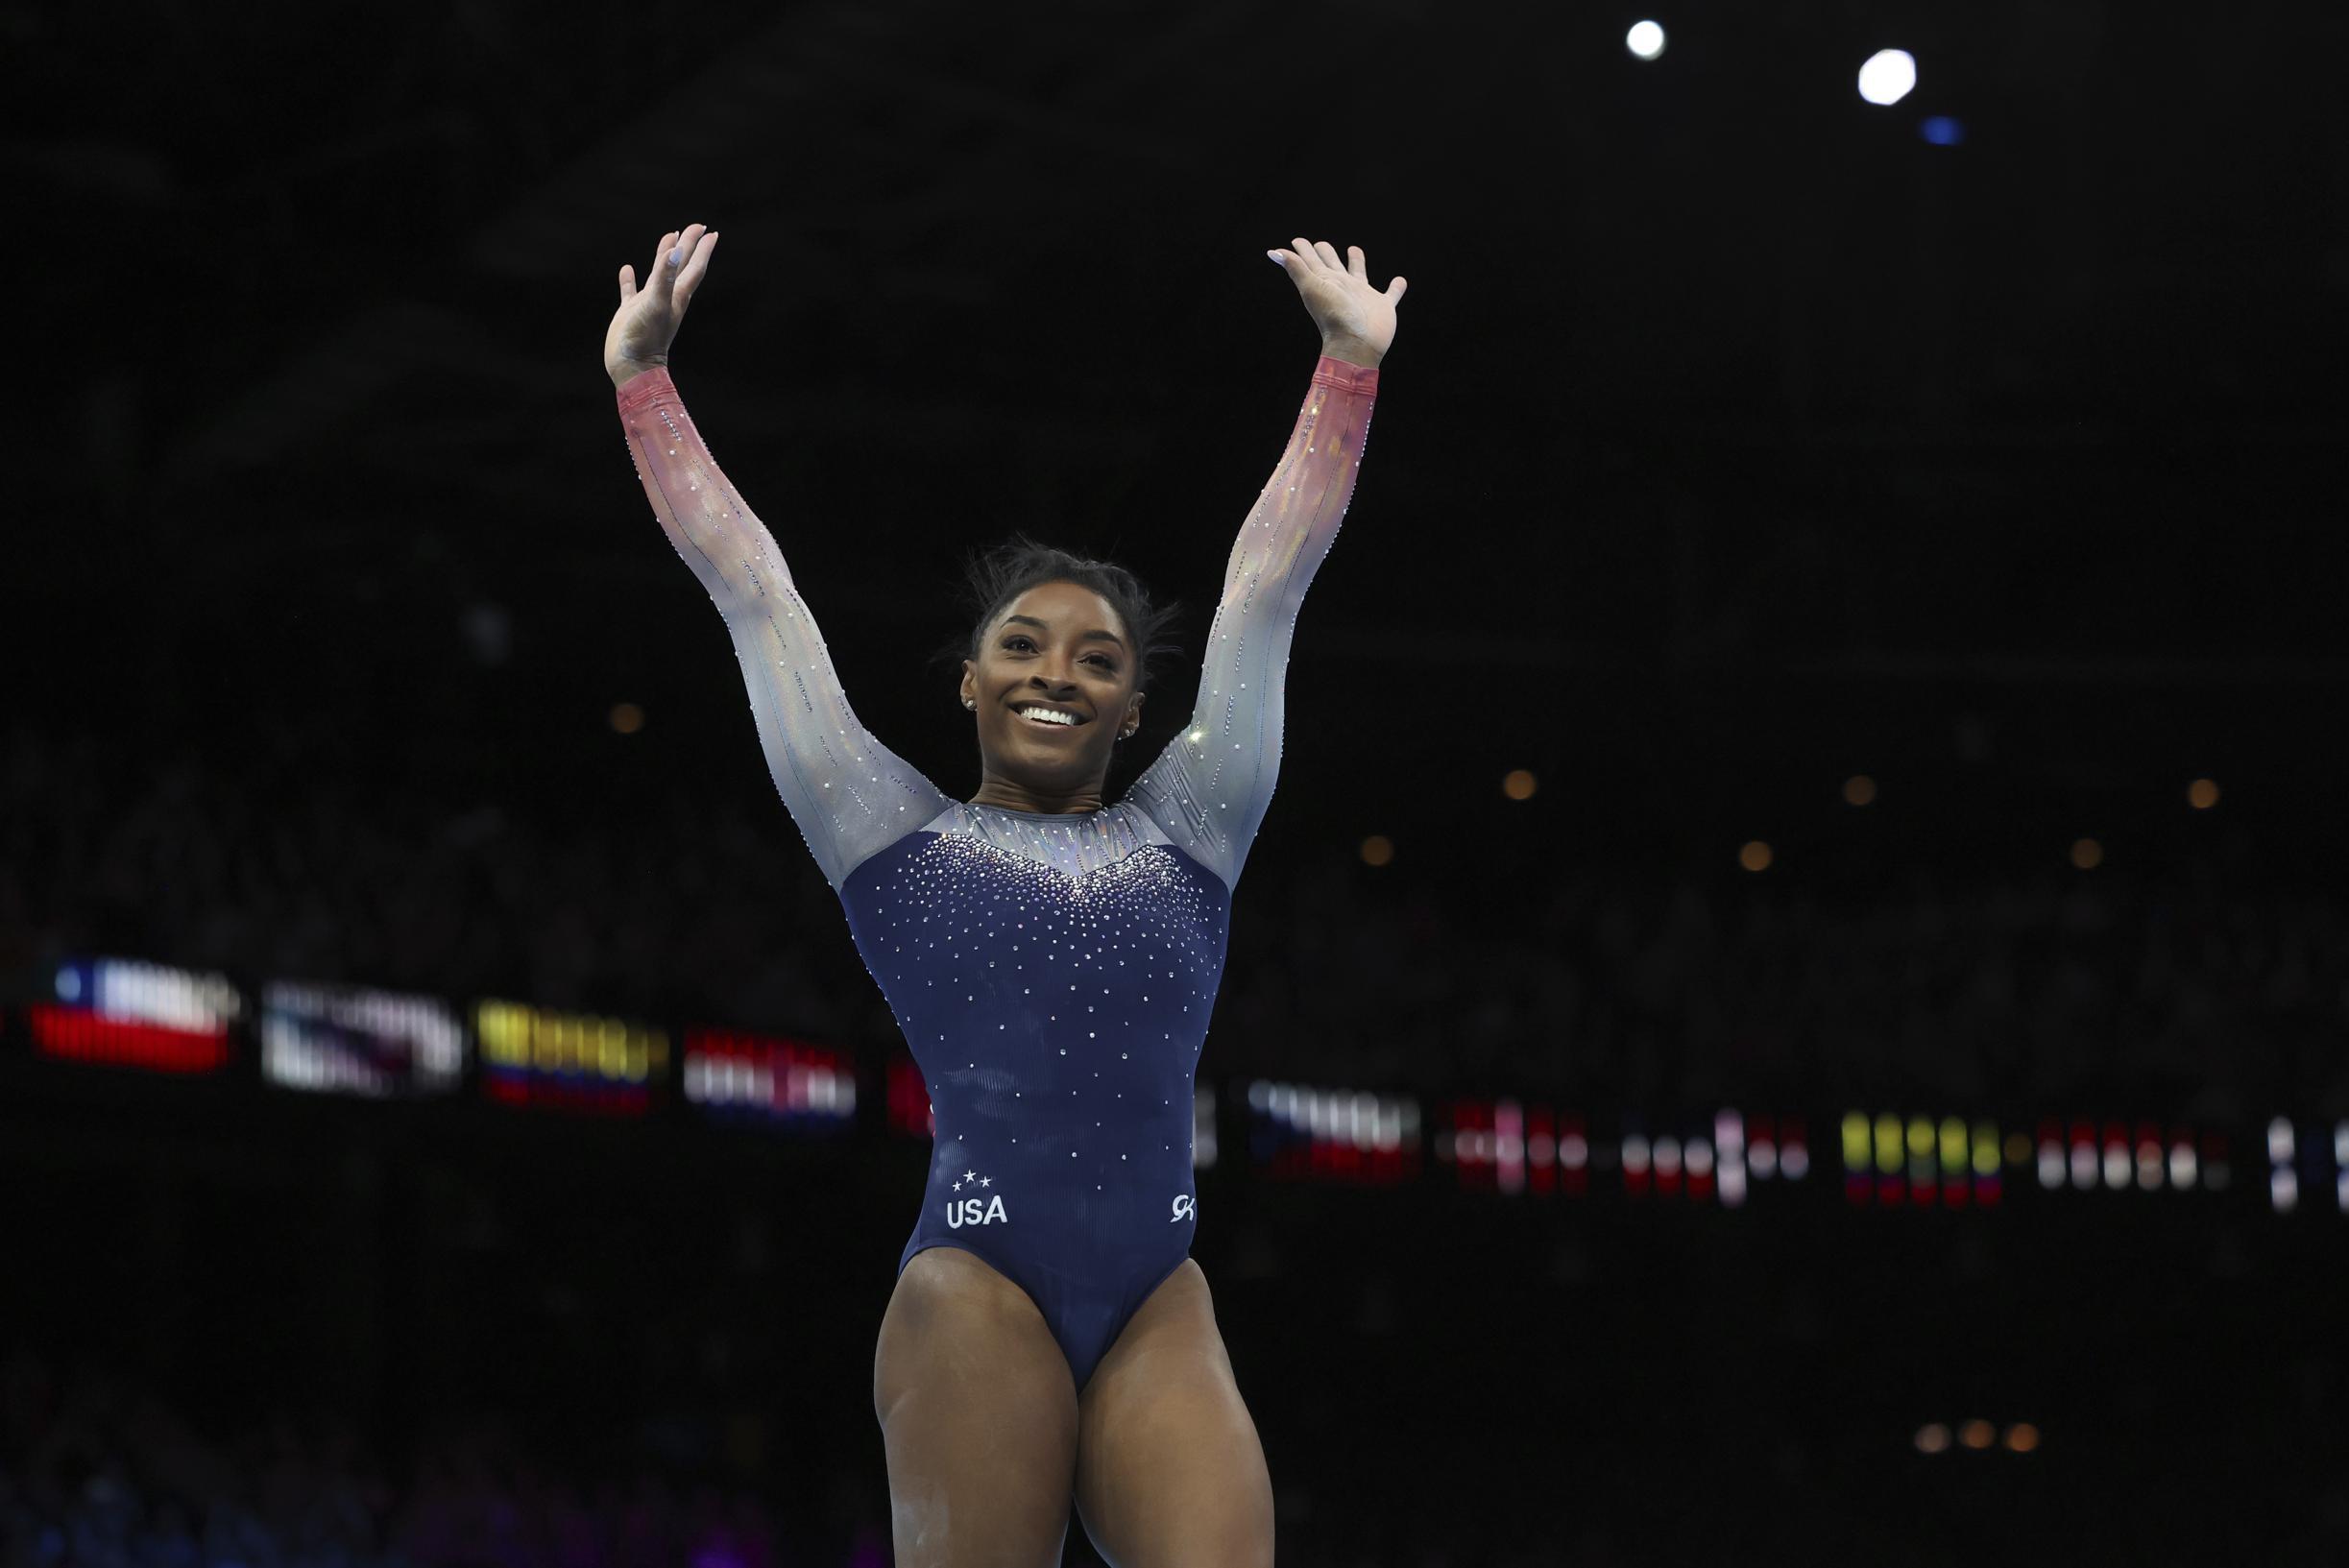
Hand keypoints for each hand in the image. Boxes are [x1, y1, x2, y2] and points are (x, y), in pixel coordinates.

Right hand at [606, 223, 719, 383]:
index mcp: (676, 295)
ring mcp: (648, 305)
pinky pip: (631, 291)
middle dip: (688, 245)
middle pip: (680, 266)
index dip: (701, 249)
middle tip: (696, 226)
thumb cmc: (646, 337)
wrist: (631, 367)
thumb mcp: (656, 303)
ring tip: (669, 237)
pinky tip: (628, 269)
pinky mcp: (631, 313)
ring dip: (664, 256)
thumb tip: (677, 250)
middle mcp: (665, 298)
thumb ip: (665, 276)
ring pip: (658, 274)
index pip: (693, 267)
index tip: (709, 231)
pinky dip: (630, 280)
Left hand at [1268, 237, 1406, 362]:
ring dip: (1357, 262)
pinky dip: (1397, 288)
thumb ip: (1296, 267)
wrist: (1356, 344)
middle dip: (1326, 253)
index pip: (1311, 260)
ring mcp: (1363, 297)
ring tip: (1353, 250)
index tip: (1297, 241)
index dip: (1303, 250)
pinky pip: (1392, 294)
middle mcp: (1343, 287)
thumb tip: (1273, 252)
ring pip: (1359, 273)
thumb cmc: (1333, 315)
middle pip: (1333, 264)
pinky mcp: (1383, 306)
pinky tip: (1400, 281)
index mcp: (1326, 281)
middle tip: (1320, 244)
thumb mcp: (1312, 287)